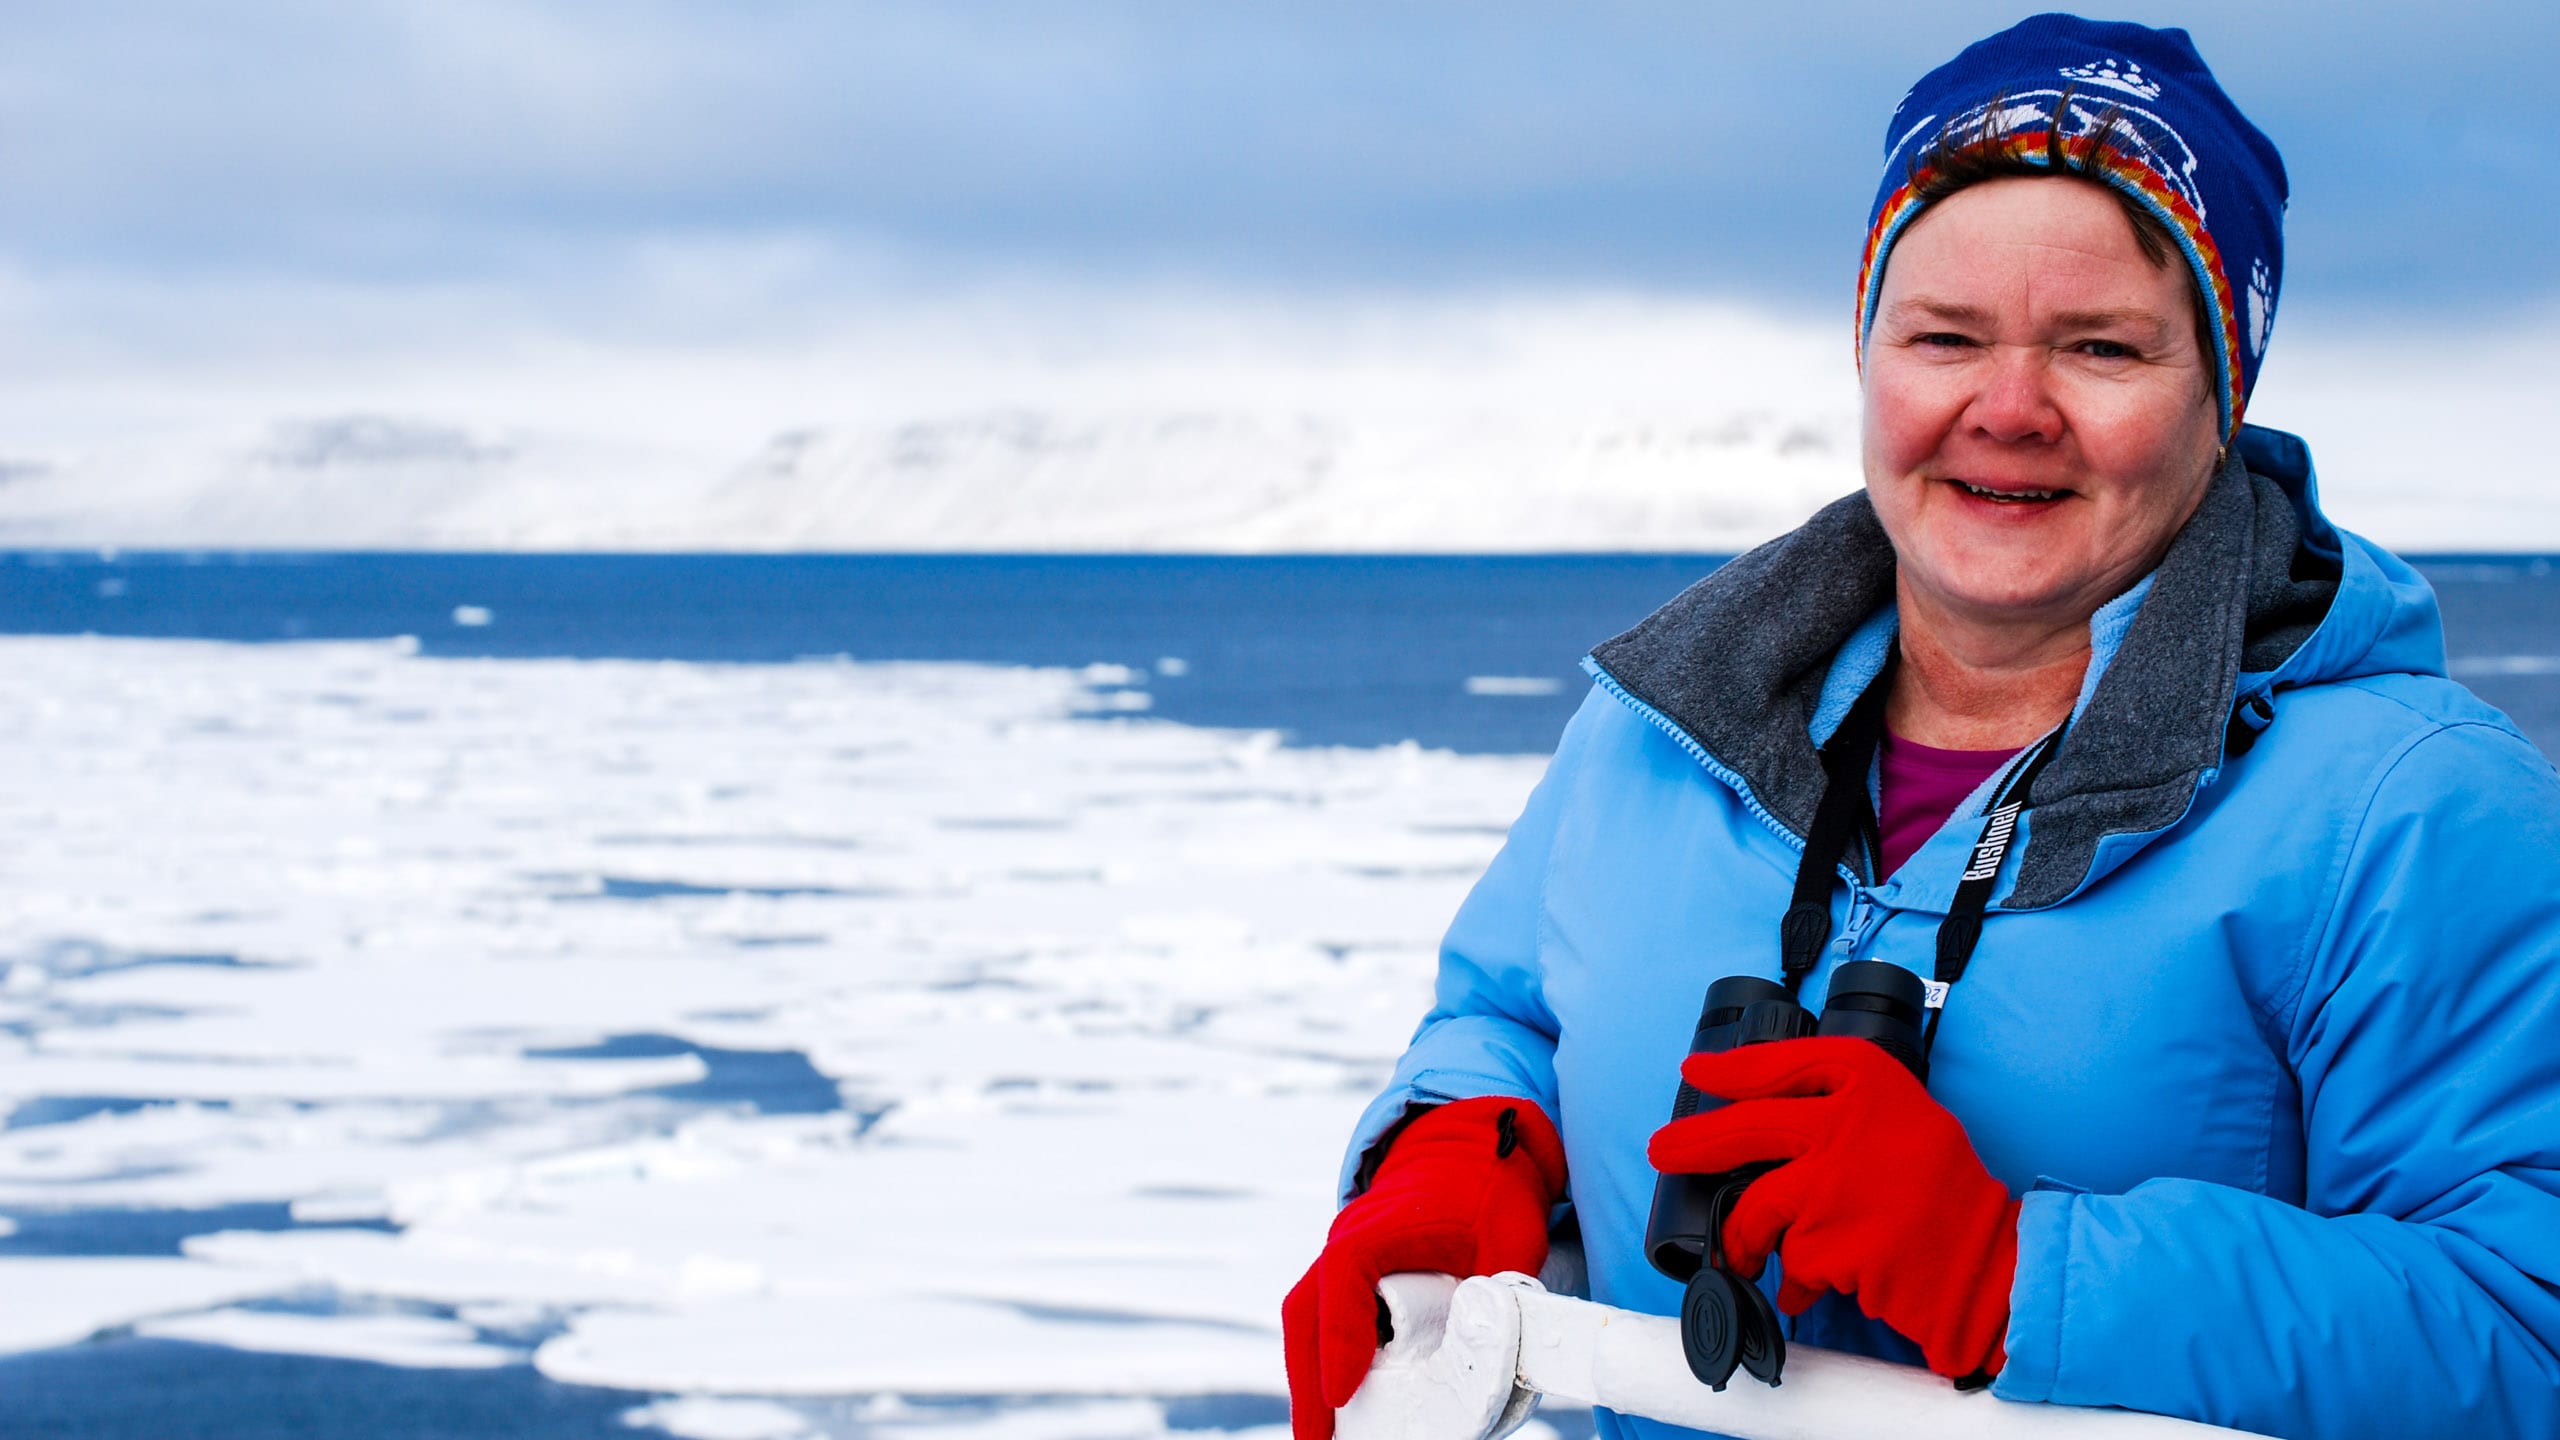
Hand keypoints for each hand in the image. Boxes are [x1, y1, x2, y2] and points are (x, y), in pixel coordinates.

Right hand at [1283, 1096, 1566, 1439]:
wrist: (1472, 1152)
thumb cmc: (1491, 1191)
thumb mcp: (1512, 1236)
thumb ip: (1506, 1289)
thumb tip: (1499, 1349)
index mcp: (1383, 1226)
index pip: (1345, 1280)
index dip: (1339, 1338)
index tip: (1340, 1393)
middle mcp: (1350, 1238)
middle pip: (1307, 1311)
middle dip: (1306, 1380)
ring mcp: (1344, 1255)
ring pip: (1308, 1317)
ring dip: (1307, 1375)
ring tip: (1318, 1434)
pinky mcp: (1352, 1273)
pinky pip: (1323, 1316)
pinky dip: (1323, 1357)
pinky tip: (1337, 1403)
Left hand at [1647, 1036, 2017, 1379]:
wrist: (1991, 1266)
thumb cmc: (1950, 1196)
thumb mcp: (1909, 1121)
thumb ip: (1849, 1114)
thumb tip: (1770, 1117)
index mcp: (1872, 1082)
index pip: (1787, 1061)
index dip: (1736, 1067)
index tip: (1697, 1071)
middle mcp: (1848, 1123)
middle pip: (1749, 1126)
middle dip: (1693, 1142)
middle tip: (1661, 1150)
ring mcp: (1835, 1184)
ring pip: (1757, 1208)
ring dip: (1743, 1238)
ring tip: (1741, 1256)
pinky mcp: (1830, 1243)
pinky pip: (1792, 1261)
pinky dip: (1797, 1280)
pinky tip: (1814, 1288)